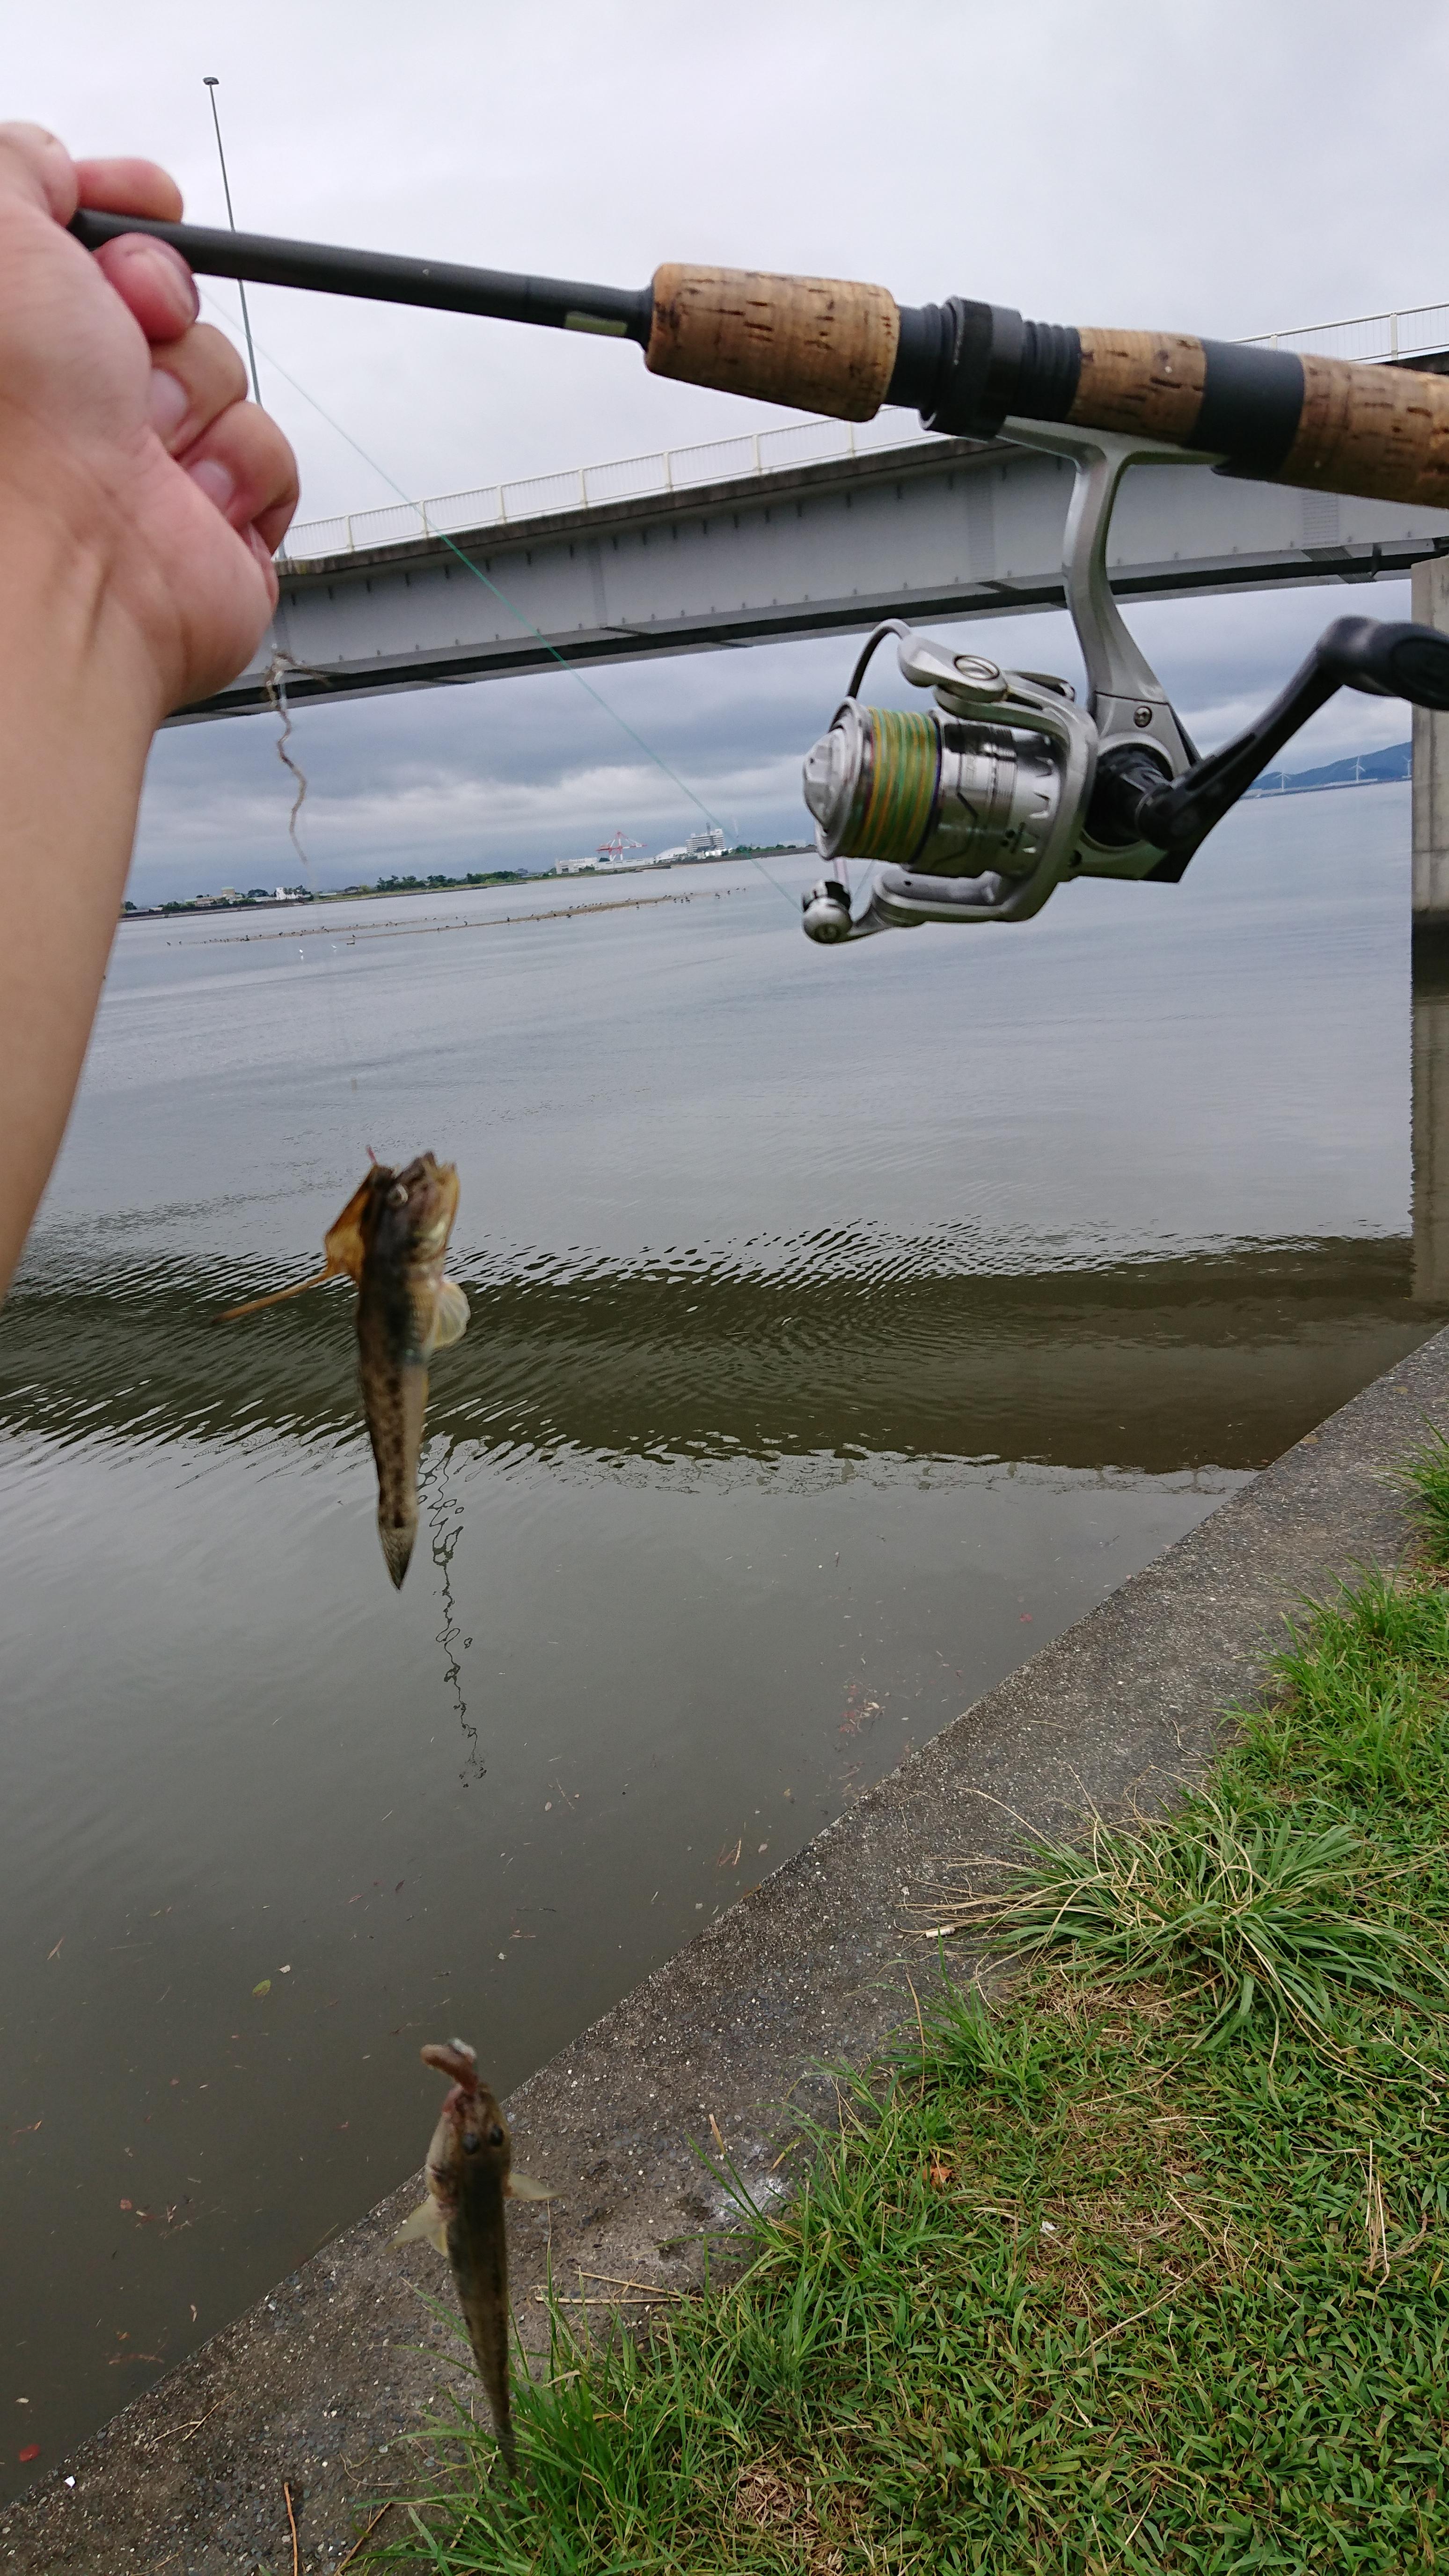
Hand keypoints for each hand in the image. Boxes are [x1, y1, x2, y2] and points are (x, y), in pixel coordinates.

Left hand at [0, 123, 297, 714]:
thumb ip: (23, 167)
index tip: (147, 205)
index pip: (91, 242)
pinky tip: (189, 495)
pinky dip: (239, 469)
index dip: (125, 214)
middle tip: (125, 330)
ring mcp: (145, 463)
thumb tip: (58, 170)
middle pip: (167, 298)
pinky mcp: (211, 522)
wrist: (61, 562)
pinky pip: (268, 454)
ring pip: (221, 372)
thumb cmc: (7, 421)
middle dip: (161, 300)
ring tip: (142, 439)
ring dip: (194, 393)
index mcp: (23, 339)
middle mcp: (75, 398)